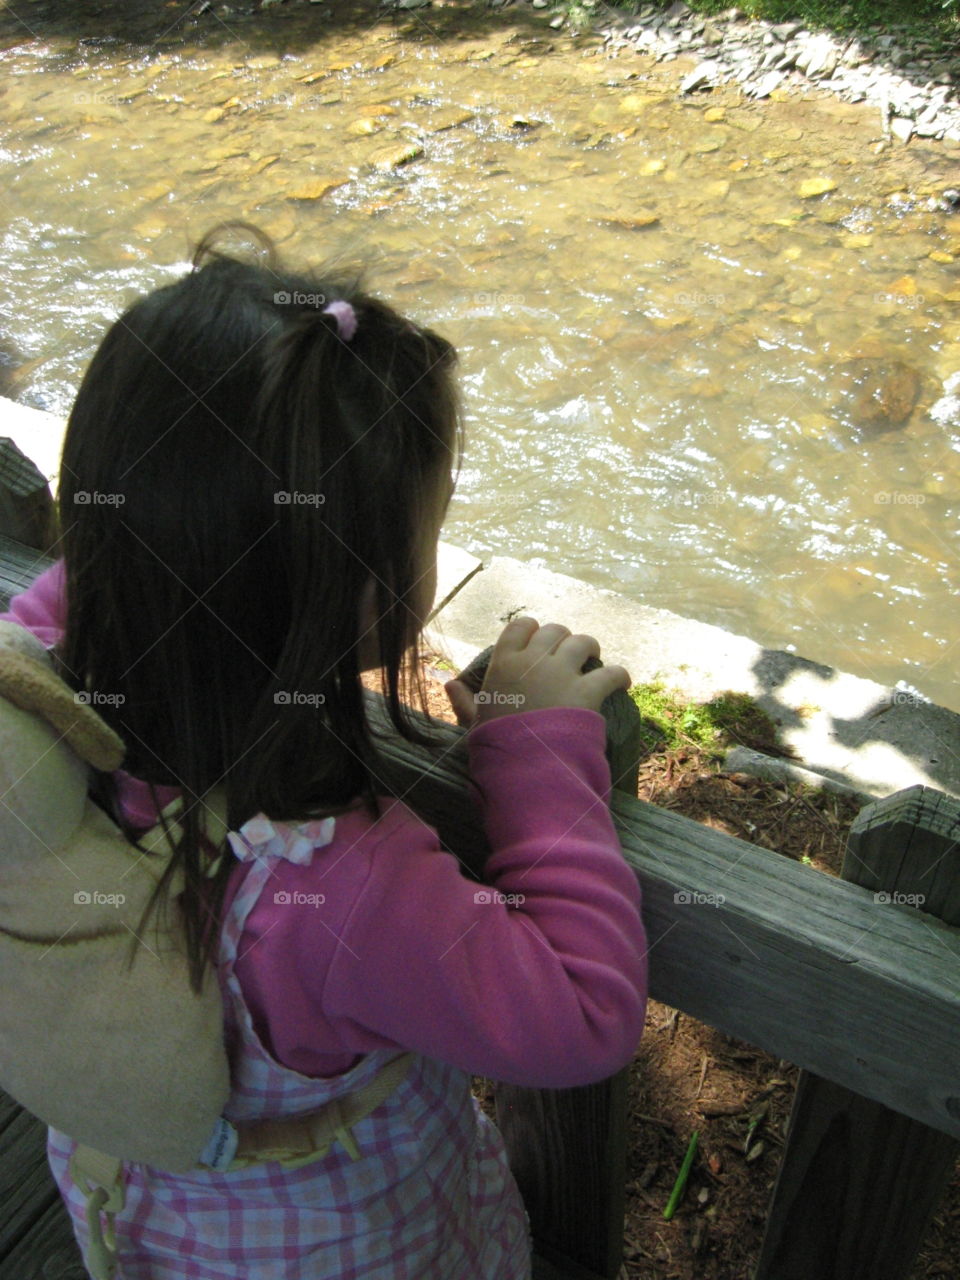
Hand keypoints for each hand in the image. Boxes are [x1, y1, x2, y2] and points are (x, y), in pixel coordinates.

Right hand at [443, 617, 629, 727]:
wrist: (525, 766)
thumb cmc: (495, 744)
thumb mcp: (474, 720)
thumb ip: (462, 700)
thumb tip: (449, 683)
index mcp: (504, 663)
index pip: (521, 627)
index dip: (532, 631)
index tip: (537, 642)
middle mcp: (533, 660)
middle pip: (554, 631)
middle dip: (563, 640)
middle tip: (567, 656)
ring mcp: (562, 672)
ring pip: (583, 642)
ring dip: (590, 648)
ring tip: (593, 661)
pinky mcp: (587, 690)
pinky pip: (611, 672)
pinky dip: (619, 676)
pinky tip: (621, 682)